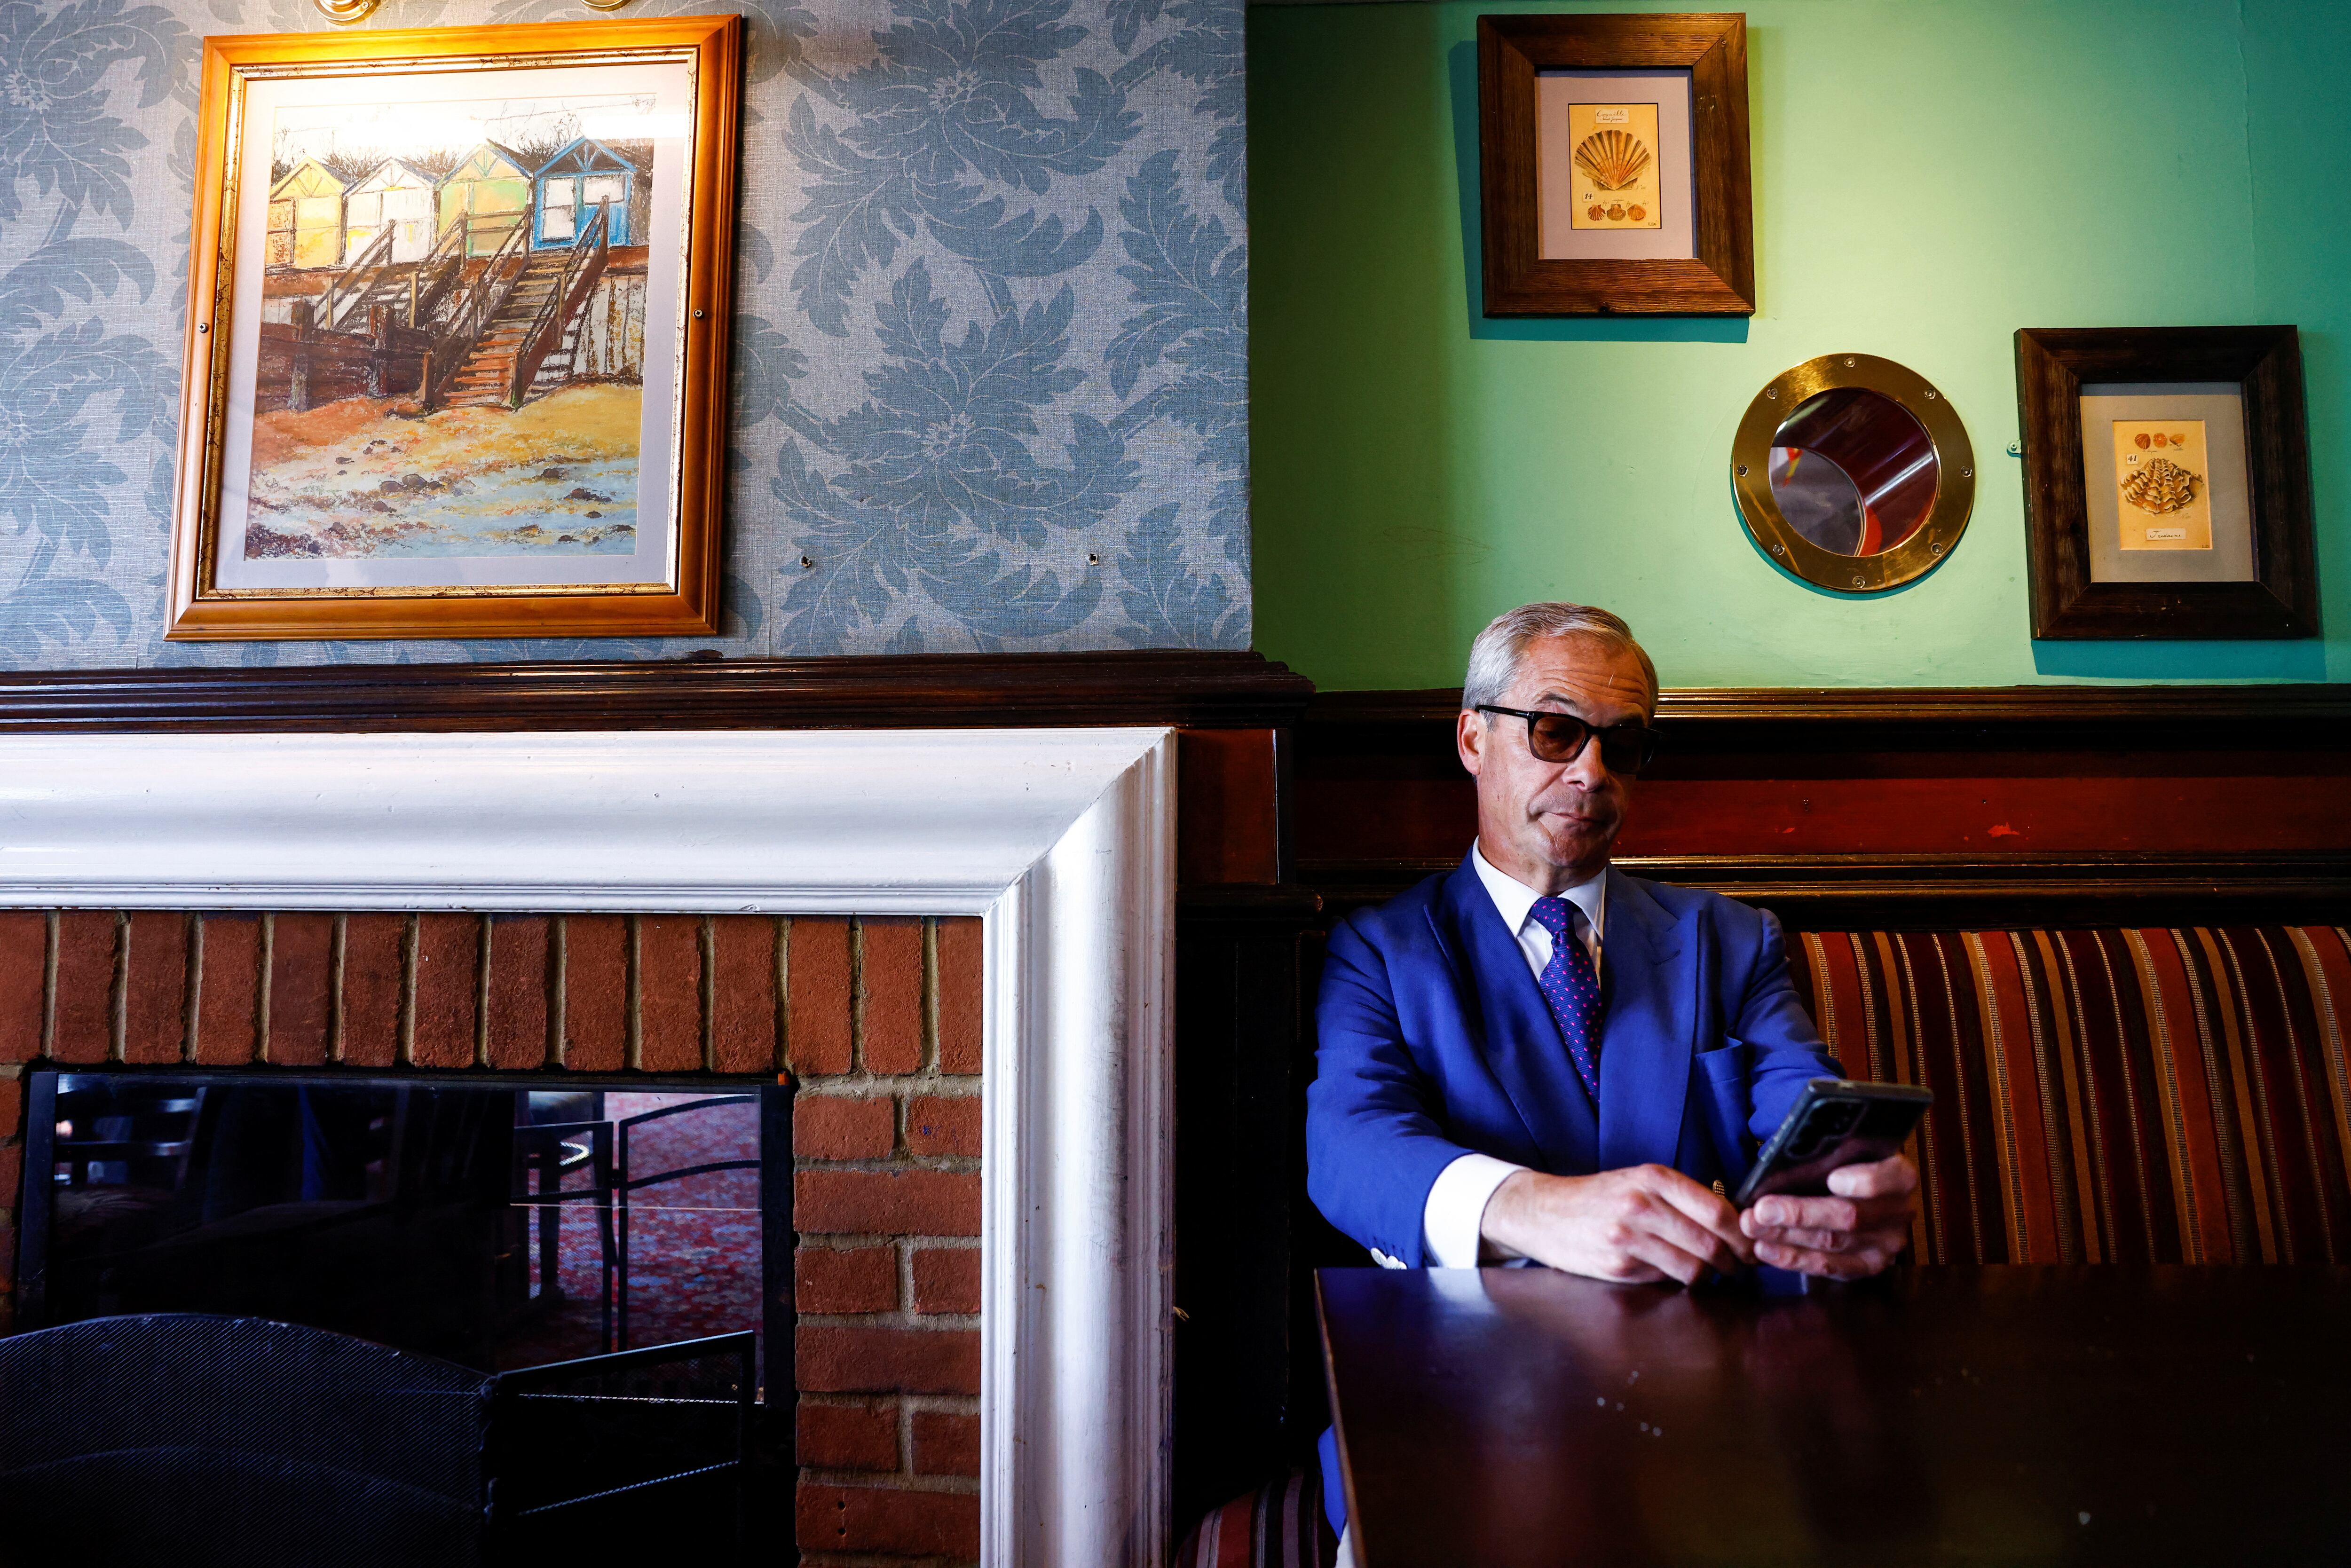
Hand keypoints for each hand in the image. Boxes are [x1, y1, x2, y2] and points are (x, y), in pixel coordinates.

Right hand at [1482, 1164, 1756, 1285]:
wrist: (1542, 1212)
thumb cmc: (1599, 1197)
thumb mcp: (1638, 1181)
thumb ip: (1681, 1198)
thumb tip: (1732, 1224)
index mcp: (1653, 1178)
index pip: (1718, 1212)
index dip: (1744, 1235)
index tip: (1753, 1245)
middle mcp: (1642, 1204)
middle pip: (1712, 1243)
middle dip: (1734, 1261)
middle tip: (1741, 1267)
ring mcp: (1628, 1237)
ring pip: (1694, 1268)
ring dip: (1709, 1276)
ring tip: (1710, 1273)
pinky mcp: (1617, 1265)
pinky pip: (1665, 1280)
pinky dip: (1677, 1281)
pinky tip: (1674, 1274)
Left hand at [1739, 1153, 1917, 1277]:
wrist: (1862, 1195)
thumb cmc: (1844, 1164)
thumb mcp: (1843, 1152)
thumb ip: (1825, 1155)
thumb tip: (1782, 1158)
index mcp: (1899, 1175)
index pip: (1890, 1178)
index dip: (1864, 1181)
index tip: (1832, 1178)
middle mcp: (1899, 1211)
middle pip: (1850, 1215)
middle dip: (1800, 1213)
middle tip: (1762, 1210)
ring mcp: (1886, 1244)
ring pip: (1833, 1243)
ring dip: (1787, 1237)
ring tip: (1752, 1228)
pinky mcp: (1868, 1266)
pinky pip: (1829, 1267)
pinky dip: (1793, 1258)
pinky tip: (1765, 1250)